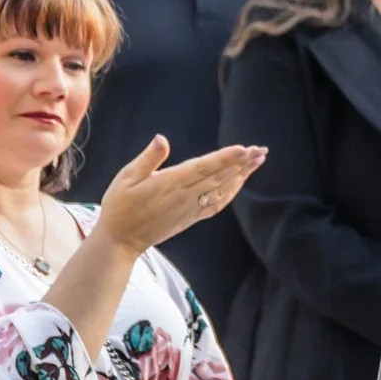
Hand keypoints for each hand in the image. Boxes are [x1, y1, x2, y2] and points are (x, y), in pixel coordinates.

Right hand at [94, 135, 266, 254]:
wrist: (121, 241)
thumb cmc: (119, 206)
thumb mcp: (126, 178)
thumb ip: (148, 158)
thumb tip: (161, 138)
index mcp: (169, 184)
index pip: (203, 168)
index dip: (225, 158)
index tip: (244, 149)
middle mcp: (185, 197)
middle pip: (219, 177)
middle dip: (242, 163)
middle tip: (261, 150)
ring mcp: (190, 209)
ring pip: (222, 190)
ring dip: (242, 175)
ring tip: (258, 161)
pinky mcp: (191, 218)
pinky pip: (217, 204)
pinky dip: (232, 192)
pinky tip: (240, 182)